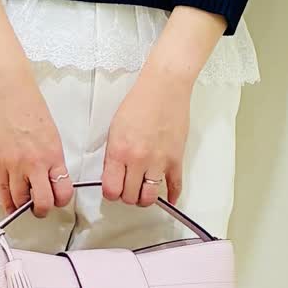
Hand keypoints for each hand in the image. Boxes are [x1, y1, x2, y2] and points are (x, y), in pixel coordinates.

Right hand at [0, 61, 74, 216]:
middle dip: (42, 210)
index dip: (61, 201)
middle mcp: (35, 163)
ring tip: (23, 204)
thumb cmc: (30, 107)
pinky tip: (9, 206)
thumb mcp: (51, 134)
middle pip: (43, 202)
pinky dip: (7, 203)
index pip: (63, 191)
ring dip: (23, 206)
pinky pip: (2, 191)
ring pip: (20, 200)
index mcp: (53, 155)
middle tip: (39, 208)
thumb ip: (51, 158)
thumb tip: (49, 177)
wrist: (9, 91)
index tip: (57, 200)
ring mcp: (13, 165)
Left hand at [102, 64, 190, 206]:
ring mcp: (159, 161)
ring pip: (149, 197)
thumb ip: (113, 155)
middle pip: (130, 197)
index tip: (113, 190)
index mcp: (119, 152)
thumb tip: (113, 176)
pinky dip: (171, 196)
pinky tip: (168, 199)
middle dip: (127, 196)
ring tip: (143, 193)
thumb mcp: (114, 129)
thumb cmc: (139, 103)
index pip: (111, 189)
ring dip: (145, 199)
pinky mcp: (176, 159)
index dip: (111, 193)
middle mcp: (138, 160)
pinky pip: (174, 186)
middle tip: (128, 189)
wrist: (164, 88)